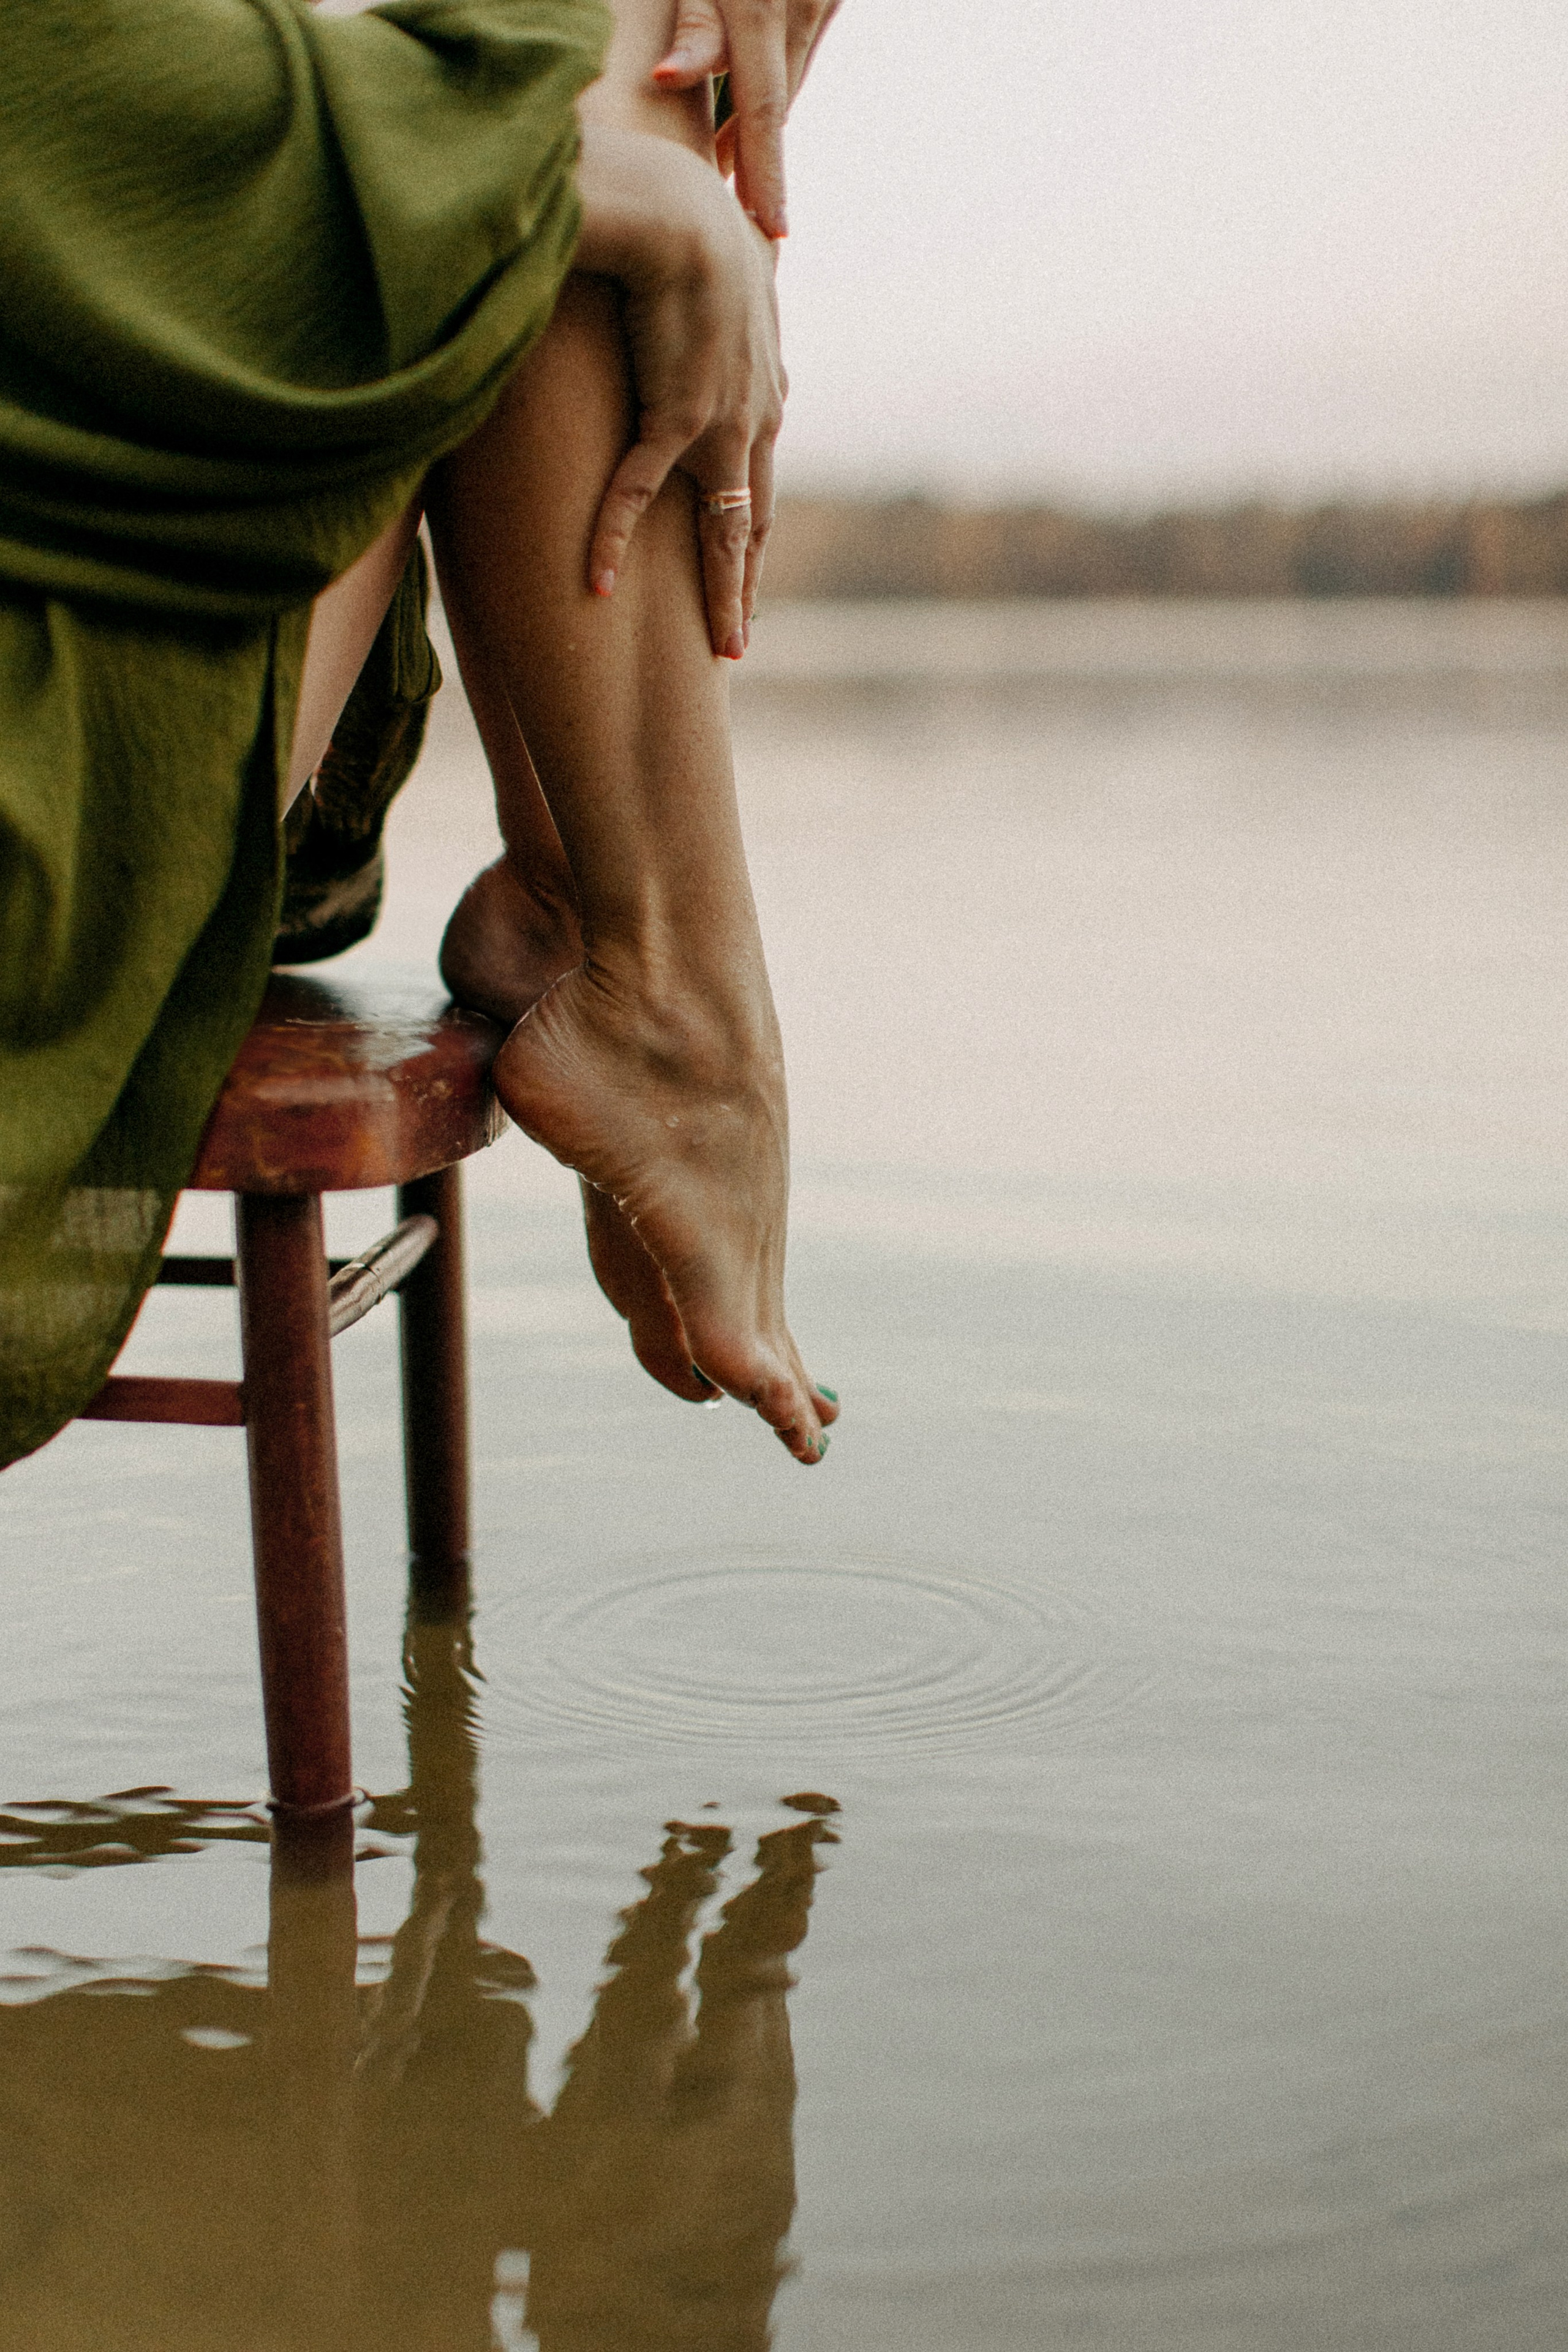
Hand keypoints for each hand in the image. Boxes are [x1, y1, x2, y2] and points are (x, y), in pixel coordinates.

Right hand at [573, 122, 785, 657]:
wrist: (680, 210)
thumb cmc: (691, 218)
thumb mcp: (726, 261)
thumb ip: (724, 288)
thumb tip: (723, 267)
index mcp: (765, 384)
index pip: (760, 471)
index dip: (751, 524)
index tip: (746, 566)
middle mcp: (756, 414)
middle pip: (755, 517)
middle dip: (747, 581)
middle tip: (739, 638)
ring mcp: (723, 423)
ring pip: (725, 528)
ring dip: (721, 592)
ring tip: (721, 648)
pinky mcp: (678, 417)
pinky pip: (640, 494)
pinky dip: (613, 537)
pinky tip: (598, 582)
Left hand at [652, 0, 843, 238]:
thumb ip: (692, 23)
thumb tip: (663, 77)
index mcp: (762, 9)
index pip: (763, 111)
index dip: (766, 175)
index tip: (773, 230)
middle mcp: (803, 9)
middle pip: (778, 106)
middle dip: (759, 164)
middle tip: (734, 215)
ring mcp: (823, 0)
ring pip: (789, 81)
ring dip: (762, 126)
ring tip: (725, 167)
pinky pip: (796, 52)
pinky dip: (773, 83)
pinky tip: (743, 108)